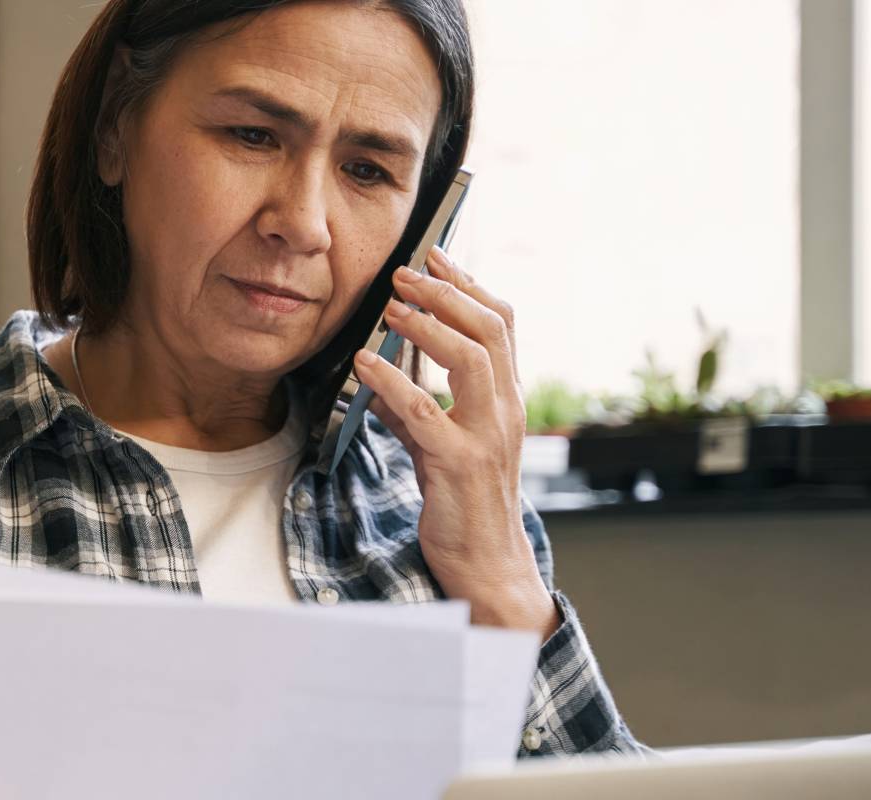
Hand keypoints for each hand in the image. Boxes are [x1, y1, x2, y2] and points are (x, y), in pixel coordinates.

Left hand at [351, 247, 556, 638]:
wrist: (488, 566)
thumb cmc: (464, 505)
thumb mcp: (439, 447)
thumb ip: (416, 410)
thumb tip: (378, 376)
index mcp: (506, 400)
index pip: (502, 324)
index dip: (469, 285)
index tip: (435, 256)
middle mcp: (505, 411)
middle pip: (491, 329)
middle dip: (446, 292)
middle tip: (405, 273)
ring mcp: (486, 437)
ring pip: (471, 359)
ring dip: (427, 325)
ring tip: (390, 306)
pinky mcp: (458, 465)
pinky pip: (424, 412)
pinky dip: (392, 381)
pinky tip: (364, 364)